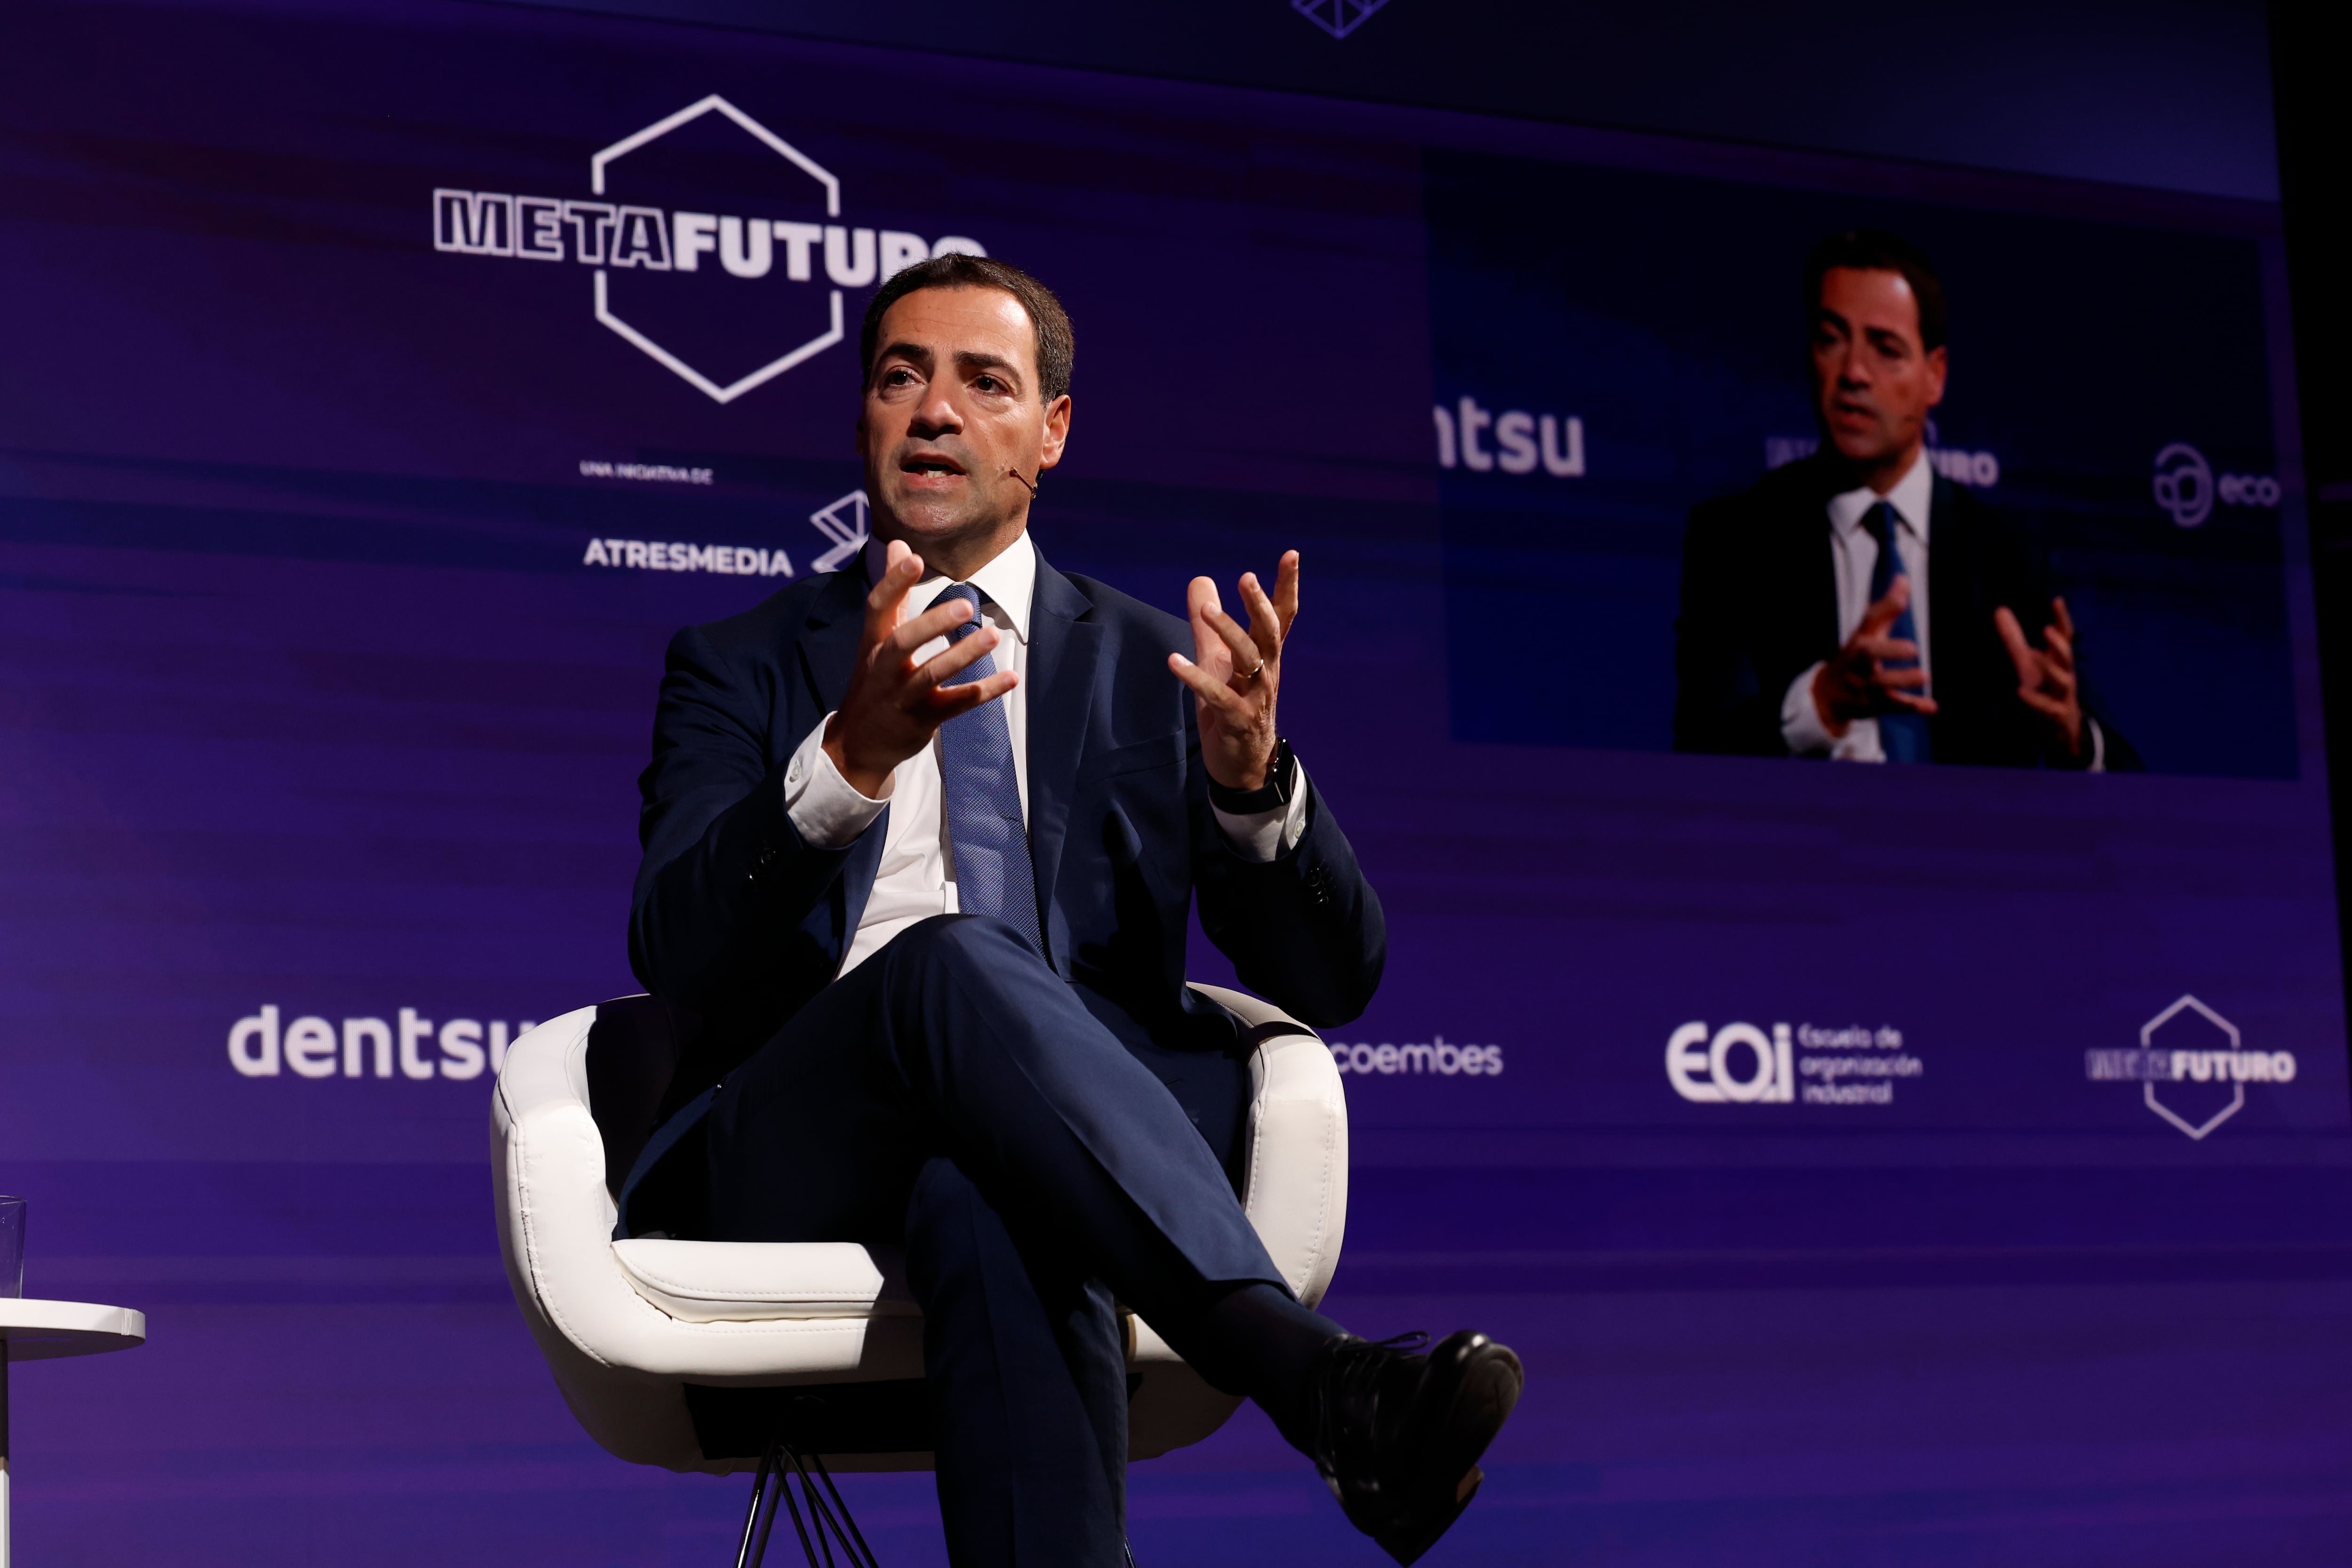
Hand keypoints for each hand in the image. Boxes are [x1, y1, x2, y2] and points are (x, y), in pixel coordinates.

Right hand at [822, 539, 1017, 797]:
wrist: (858, 743)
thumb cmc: (875, 680)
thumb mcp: (876, 638)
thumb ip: (894, 594)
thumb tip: (898, 544)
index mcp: (872, 643)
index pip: (878, 607)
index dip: (893, 582)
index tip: (913, 556)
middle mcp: (884, 668)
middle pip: (904, 642)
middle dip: (933, 623)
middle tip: (967, 604)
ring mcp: (902, 696)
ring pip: (932, 674)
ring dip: (963, 655)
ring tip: (993, 635)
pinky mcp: (922, 720)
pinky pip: (956, 704)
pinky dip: (983, 691)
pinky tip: (1010, 678)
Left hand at [1168, 550, 1298, 790]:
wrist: (1245, 766)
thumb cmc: (1234, 706)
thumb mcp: (1218, 661)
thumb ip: (1207, 624)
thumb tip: (1200, 579)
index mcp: (1266, 655)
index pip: (1281, 616)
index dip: (1286, 585)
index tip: (1291, 554)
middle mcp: (1267, 672)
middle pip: (1269, 632)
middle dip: (1259, 604)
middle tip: (1247, 577)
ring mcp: (1255, 697)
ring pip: (1249, 659)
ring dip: (1228, 632)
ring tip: (1206, 610)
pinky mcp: (1237, 720)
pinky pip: (1218, 696)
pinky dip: (1196, 679)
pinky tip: (1174, 662)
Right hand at [1810, 575, 1936, 734]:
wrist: (1828, 696)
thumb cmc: (1856, 658)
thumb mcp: (1868, 633)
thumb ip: (1887, 608)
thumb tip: (1903, 578)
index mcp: (1860, 640)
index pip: (1869, 620)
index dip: (1885, 607)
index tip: (1903, 595)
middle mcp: (1859, 662)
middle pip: (1868, 654)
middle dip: (1888, 650)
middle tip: (1913, 648)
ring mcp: (1865, 685)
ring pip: (1882, 684)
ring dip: (1902, 680)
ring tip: (1925, 676)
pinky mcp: (1874, 705)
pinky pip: (1894, 707)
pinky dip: (1912, 707)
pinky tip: (1931, 707)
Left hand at [1995, 596, 2085, 759]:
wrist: (2062, 729)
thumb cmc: (2046, 690)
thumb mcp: (2028, 664)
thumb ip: (2014, 639)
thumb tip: (1999, 610)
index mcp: (2058, 661)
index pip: (2065, 637)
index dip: (2063, 620)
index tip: (2057, 600)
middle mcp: (2064, 675)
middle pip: (2066, 657)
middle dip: (2058, 643)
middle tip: (2046, 629)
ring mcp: (2063, 696)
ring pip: (2063, 680)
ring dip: (2049, 668)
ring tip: (2034, 655)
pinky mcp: (2058, 715)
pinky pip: (2049, 707)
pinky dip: (2036, 700)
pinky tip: (2021, 692)